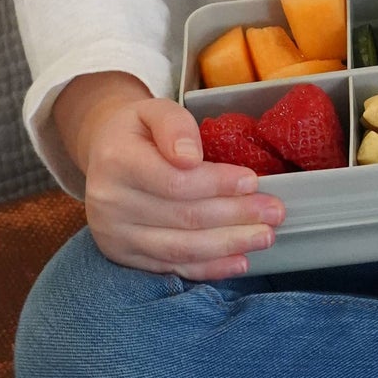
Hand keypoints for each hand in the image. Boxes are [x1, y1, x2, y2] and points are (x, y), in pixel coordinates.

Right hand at [60, 72, 283, 279]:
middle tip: (275, 213)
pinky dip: (208, 268)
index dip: (217, 184)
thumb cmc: (137, 128)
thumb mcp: (153, 109)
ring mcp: (115, 235)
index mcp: (118, 162)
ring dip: (228, 245)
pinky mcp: (124, 256)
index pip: (175, 181)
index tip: (253, 181)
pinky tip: (239, 262)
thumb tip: (191, 156)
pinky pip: (170, 266)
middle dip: (235, 216)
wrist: (103, 152)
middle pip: (183, 217)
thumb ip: (174, 125)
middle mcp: (110, 204)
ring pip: (179, 248)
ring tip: (265, 237)